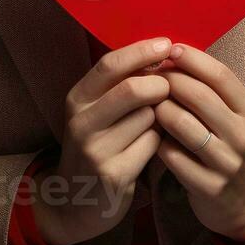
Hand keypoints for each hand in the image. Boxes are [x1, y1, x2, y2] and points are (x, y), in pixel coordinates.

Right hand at [31, 37, 173, 244]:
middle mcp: (82, 122)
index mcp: (77, 99)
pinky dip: (160, 140)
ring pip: (148, 117)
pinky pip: (153, 144)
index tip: (166, 43)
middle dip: (159, 84)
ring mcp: (96, 150)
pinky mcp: (115, 174)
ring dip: (161, 116)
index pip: (109, 64)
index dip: (141, 51)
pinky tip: (153, 146)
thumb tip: (160, 52)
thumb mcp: (95, 111)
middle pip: (132, 89)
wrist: (75, 201)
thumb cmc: (97, 144)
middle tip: (169, 88)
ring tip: (156, 122)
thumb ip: (119, 84)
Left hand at [151, 43, 244, 241]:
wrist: (242, 200)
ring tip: (150, 105)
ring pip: (183, 124)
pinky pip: (172, 155)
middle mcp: (243, 135)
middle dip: (170, 81)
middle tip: (150, 76)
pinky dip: (158, 141)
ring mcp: (227, 163)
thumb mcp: (231, 116)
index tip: (170, 49)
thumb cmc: (227, 145)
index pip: (221, 75)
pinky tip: (153, 137)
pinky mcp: (208, 186)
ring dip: (160, 110)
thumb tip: (172, 53)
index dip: (193, 58)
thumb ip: (209, 89)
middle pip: (200, 96)